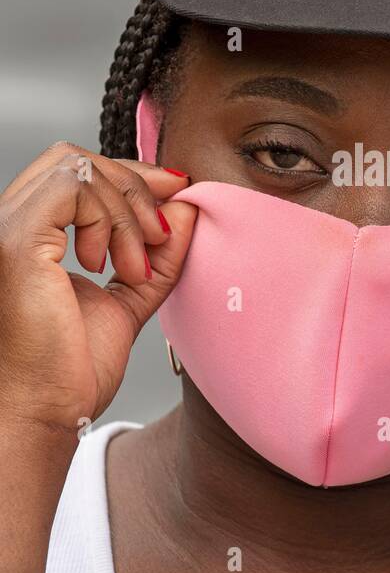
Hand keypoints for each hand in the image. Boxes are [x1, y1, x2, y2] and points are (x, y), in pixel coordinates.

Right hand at [0, 141, 195, 448]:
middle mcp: (9, 223)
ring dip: (127, 210)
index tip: (174, 198)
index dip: (130, 176)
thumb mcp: (129, 300)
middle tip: (161, 234)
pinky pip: (73, 186)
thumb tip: (188, 208)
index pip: (75, 171)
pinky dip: (110, 218)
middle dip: (133, 183)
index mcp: (28, 235)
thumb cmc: (69, 373)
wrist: (44, 416)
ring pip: (78, 166)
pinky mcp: (17, 240)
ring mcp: (7, 229)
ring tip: (135, 268)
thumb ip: (156, 256)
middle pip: (75, 157)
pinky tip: (116, 267)